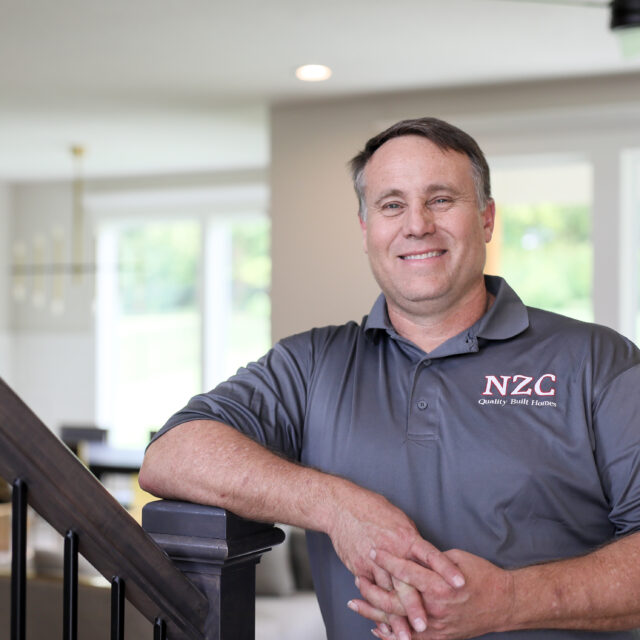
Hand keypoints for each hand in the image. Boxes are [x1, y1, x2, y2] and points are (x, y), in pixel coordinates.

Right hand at [329, 486, 464, 636]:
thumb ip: (415, 544)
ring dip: (395, 617)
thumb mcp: (401, 522)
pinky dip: (376, 609)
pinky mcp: (359, 567)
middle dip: (415, 607)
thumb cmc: (374, 510)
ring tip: (405, 636)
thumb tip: (428, 561)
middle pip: (405, 583)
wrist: (343, 507)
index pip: (430, 555)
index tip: (460, 584)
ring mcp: (374, 561)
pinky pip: (370, 592)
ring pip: (386, 594)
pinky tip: (383, 624)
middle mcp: (392, 550)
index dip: (445, 569)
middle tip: (424, 626)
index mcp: (406, 537)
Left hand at [353, 548, 514, 639]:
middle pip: (394, 600)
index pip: (405, 571)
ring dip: (374, 612)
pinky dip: (391, 633)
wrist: (503, 603)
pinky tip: (376, 626)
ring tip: (355, 602)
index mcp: (439, 585)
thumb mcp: (454, 558)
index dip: (386, 560)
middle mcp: (435, 608)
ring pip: (398, 622)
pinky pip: (410, 638)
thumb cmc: (481, 574)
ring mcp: (436, 626)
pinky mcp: (439, 637)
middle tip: (357, 577)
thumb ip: (429, 559)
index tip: (372, 550)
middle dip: (372, 589)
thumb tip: (407, 553)